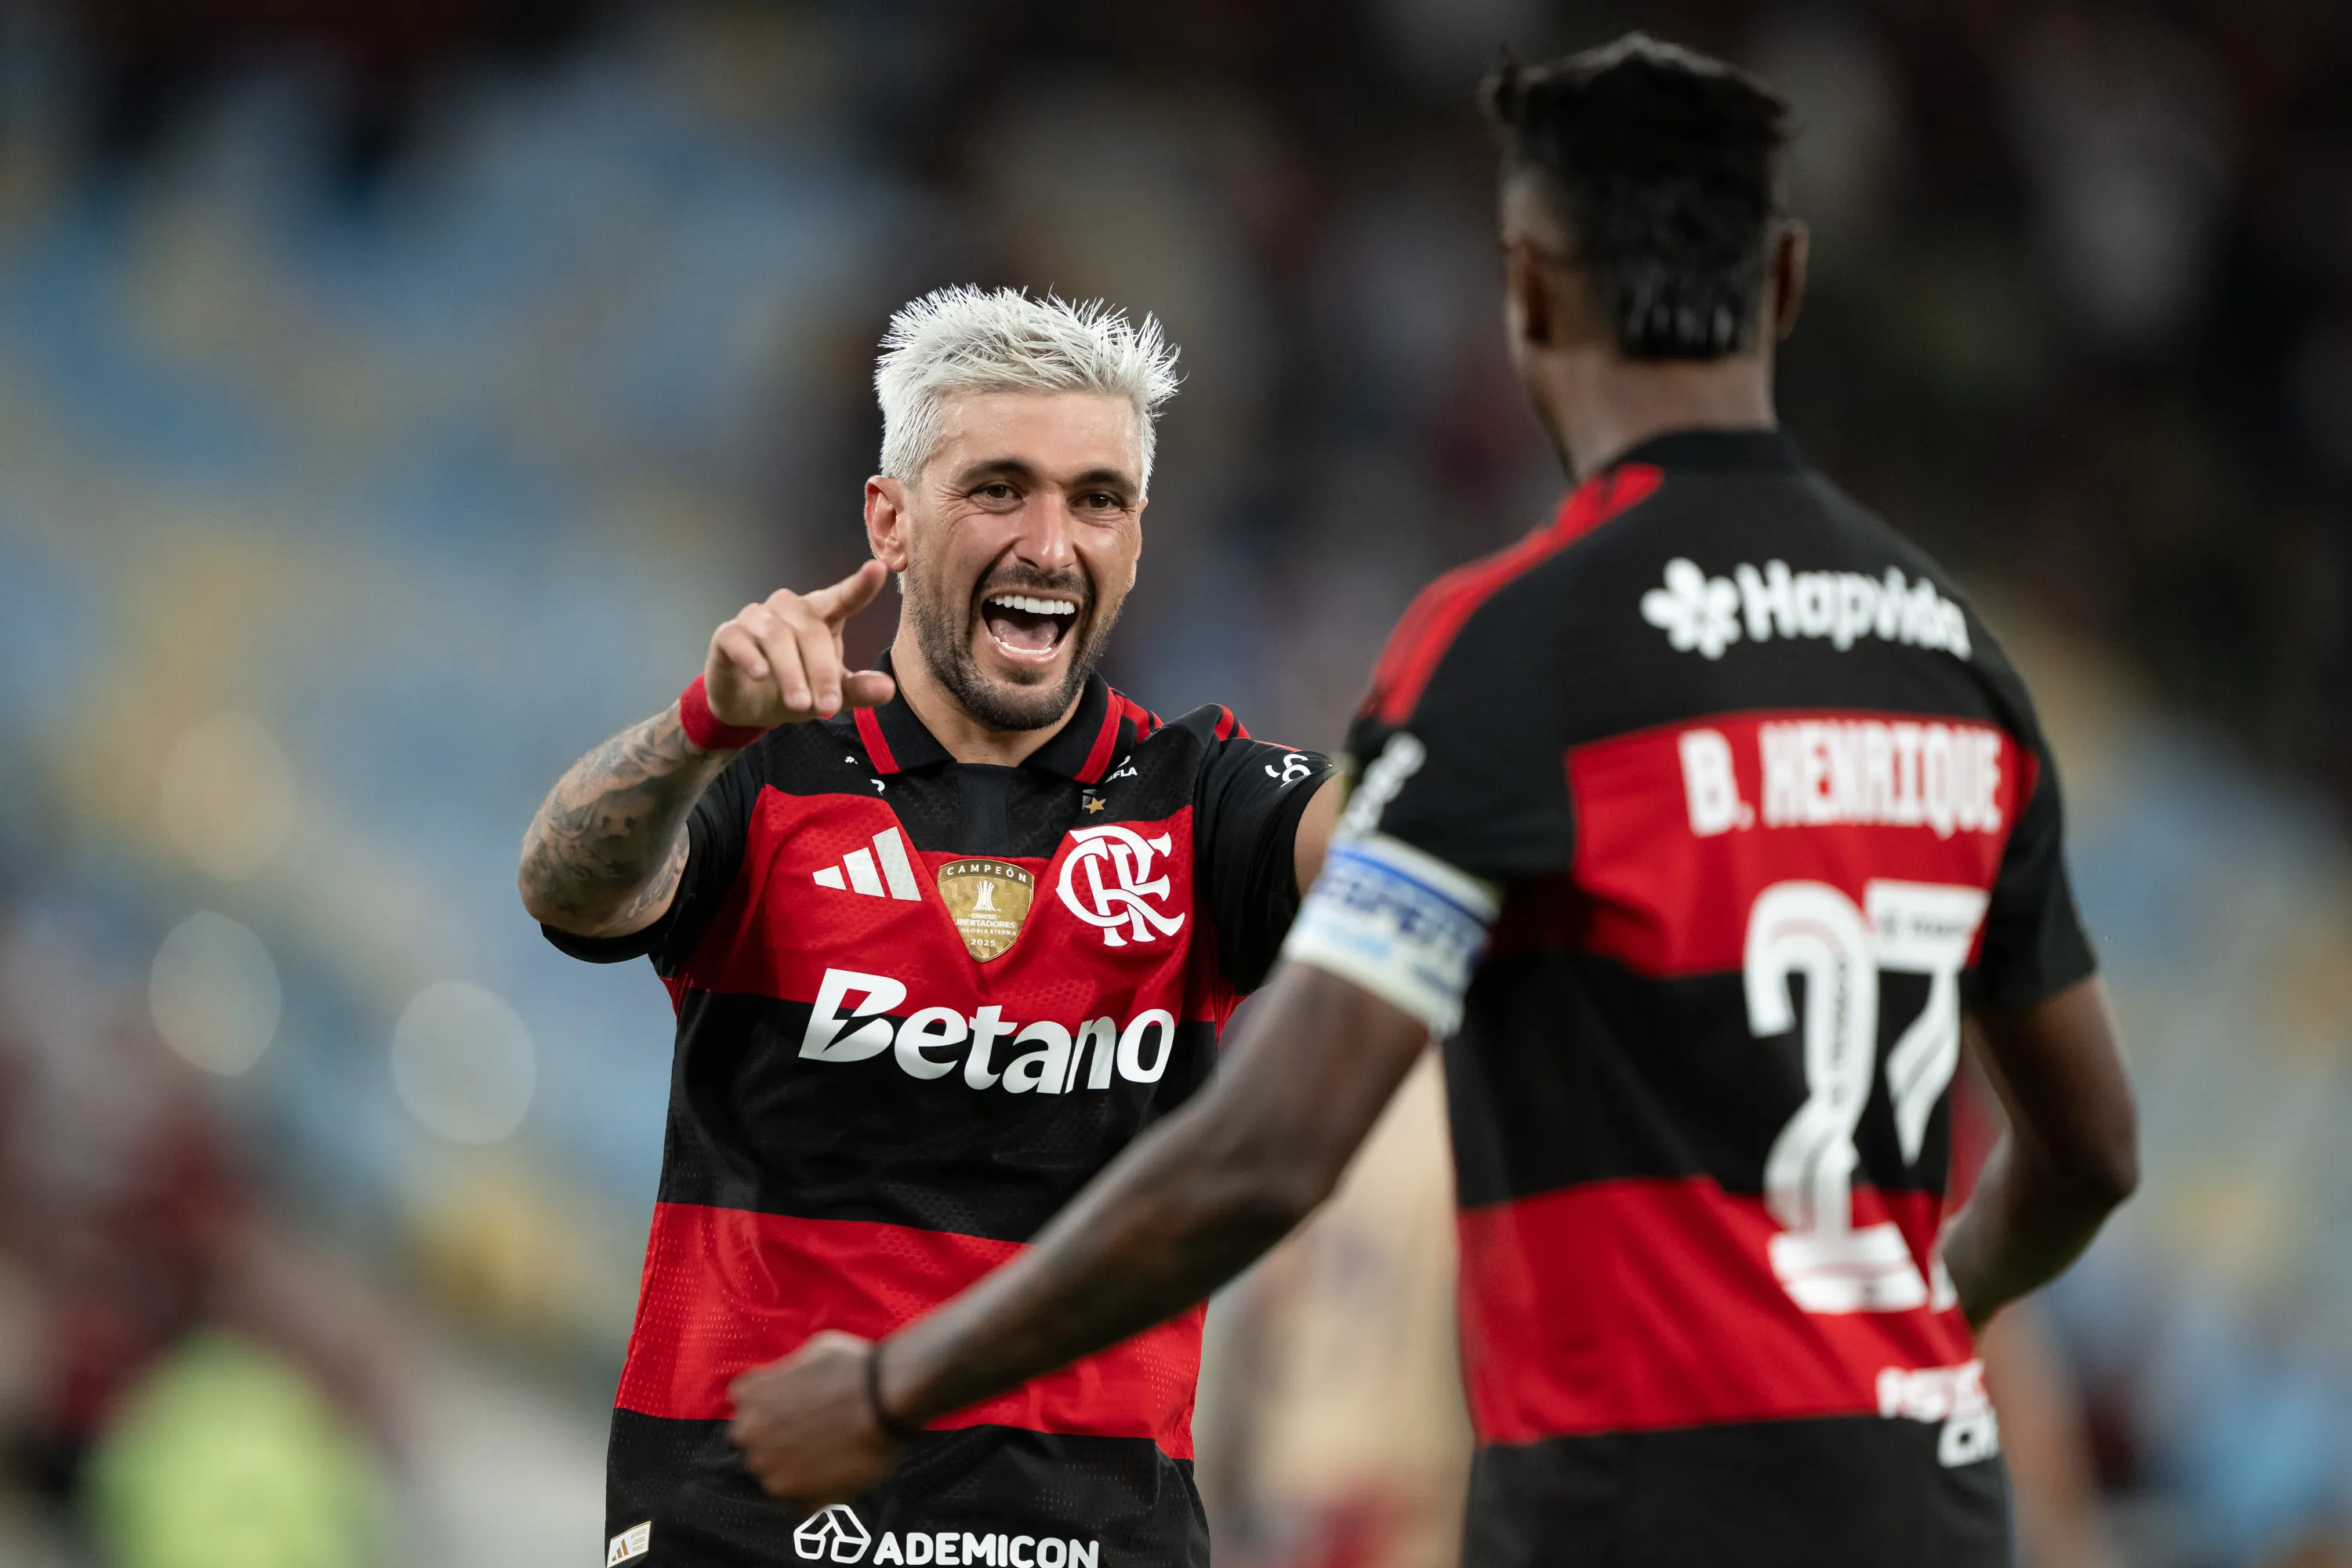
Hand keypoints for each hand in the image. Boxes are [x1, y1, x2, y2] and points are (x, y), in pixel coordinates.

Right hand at [706, 561, 896, 728]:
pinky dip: (749, 656)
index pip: (842, 598)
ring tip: (800, 705)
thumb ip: (857, 689)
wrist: (745, 706)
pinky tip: (759, 674)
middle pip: (810, 631)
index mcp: (820, 616)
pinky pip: (737, 639)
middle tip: (829, 707)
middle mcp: (789, 609)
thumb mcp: (830, 695)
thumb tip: (888, 689)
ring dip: (790, 672)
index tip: (878, 569)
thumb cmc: (795, 688)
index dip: (859, 585)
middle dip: (821, 671)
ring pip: (776, 635)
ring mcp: (756, 618)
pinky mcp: (727, 634)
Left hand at [728, 1331, 909, 1503]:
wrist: (885, 1398)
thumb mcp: (813, 1351)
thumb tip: (797, 1382)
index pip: (746, 1403)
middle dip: (777, 1437)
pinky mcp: (792, 1494)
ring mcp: (769, 1467)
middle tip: (812, 1432)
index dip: (772, 1404)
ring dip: (793, 1466)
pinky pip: (794, 1502)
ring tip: (827, 1456)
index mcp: (749, 1394)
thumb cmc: (854, 1368)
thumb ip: (790, 1373)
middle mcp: (749, 1432)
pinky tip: (833, 1477)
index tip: (793, 1406)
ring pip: (772, 1472)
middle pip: (755, 1440)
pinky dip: (809, 1495)